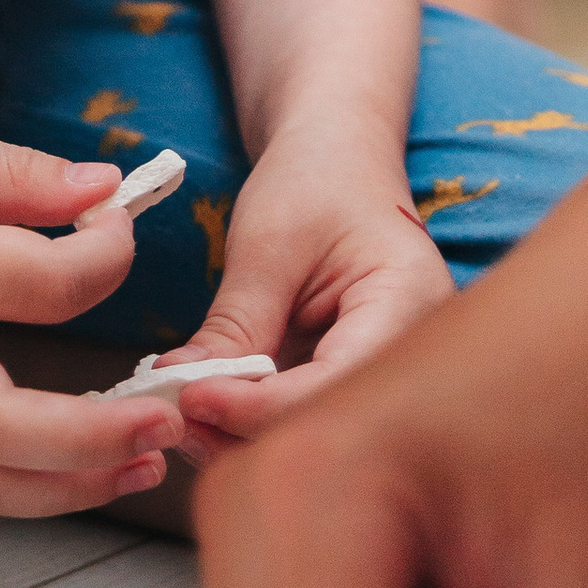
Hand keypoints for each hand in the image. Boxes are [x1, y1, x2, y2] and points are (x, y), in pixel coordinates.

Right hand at [0, 109, 187, 514]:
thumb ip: (10, 172)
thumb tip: (104, 190)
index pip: (33, 281)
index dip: (103, 256)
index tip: (120, 223)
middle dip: (96, 432)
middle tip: (168, 417)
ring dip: (71, 487)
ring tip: (144, 461)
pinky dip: (24, 488)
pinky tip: (82, 466)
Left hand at [157, 130, 455, 444]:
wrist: (337, 156)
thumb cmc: (313, 179)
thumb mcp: (269, 243)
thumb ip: (237, 322)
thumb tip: (183, 391)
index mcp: (409, 304)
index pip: (338, 384)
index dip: (261, 407)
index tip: (190, 399)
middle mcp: (412, 353)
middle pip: (331, 419)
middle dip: (249, 429)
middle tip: (175, 415)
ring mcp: (384, 370)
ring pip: (314, 426)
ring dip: (244, 431)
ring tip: (181, 409)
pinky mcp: (349, 378)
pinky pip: (304, 410)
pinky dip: (253, 413)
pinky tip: (206, 404)